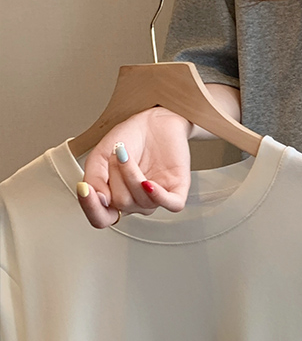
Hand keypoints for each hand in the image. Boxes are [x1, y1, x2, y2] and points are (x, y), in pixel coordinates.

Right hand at [76, 107, 192, 228]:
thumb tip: (99, 200)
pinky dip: (160, 196)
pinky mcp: (177, 190)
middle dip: (116, 177)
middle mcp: (136, 201)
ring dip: (132, 175)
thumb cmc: (128, 139)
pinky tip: (149, 183)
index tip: (85, 189)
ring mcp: (156, 197)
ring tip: (126, 155)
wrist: (154, 121)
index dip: (91, 208)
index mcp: (115, 198)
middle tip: (115, 155)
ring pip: (143, 201)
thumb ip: (94, 180)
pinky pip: (171, 204)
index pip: (101, 218)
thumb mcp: (100, 156)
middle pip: (122, 204)